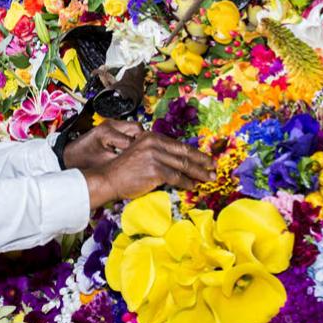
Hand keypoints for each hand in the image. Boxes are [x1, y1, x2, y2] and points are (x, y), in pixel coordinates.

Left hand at [62, 119, 143, 170]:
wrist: (68, 156)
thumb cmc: (81, 161)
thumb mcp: (102, 165)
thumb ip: (121, 164)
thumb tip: (140, 168)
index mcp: (107, 132)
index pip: (132, 141)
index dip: (139, 153)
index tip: (143, 162)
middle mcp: (110, 124)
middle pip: (137, 129)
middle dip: (142, 143)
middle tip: (143, 157)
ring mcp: (110, 124)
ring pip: (134, 128)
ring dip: (138, 140)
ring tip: (137, 154)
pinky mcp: (111, 127)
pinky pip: (128, 130)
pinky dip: (132, 139)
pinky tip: (131, 151)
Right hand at [81, 131, 216, 208]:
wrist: (108, 178)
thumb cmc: (124, 170)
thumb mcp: (140, 153)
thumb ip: (157, 153)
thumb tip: (178, 160)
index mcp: (152, 137)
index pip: (179, 145)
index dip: (195, 152)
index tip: (206, 158)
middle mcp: (154, 143)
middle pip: (185, 153)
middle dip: (202, 161)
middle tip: (214, 168)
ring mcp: (155, 156)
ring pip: (183, 165)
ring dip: (199, 173)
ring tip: (209, 178)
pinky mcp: (155, 170)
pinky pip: (176, 177)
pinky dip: (187, 183)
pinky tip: (193, 186)